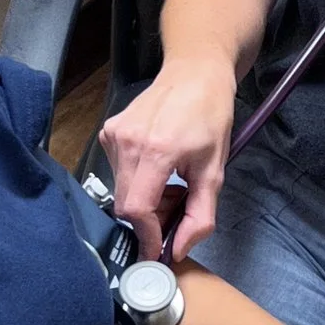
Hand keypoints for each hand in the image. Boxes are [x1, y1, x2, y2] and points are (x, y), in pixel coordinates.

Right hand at [101, 54, 236, 259]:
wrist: (194, 73)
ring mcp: (114, 134)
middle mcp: (128, 142)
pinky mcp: (109, 131)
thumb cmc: (210, 116)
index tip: (158, 250)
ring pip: (120, 190)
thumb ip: (199, 216)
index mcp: (157, 150)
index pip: (137, 208)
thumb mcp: (215, 170)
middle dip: (149, 219)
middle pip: (125, 204)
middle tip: (175, 209)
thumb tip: (178, 250)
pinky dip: (136, 180)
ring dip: (144, 199)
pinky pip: (117, 171)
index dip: (147, 236)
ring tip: (171, 184)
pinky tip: (157, 167)